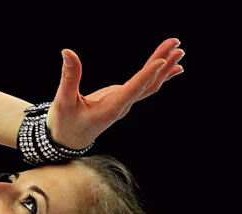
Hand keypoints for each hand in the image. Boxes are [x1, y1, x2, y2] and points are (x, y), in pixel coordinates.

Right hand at [45, 38, 185, 150]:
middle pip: (149, 85)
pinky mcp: (123, 99)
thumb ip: (68, 77)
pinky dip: (158, 75)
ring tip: (178, 50)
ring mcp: (125, 103)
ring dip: (165, 67)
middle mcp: (123, 105)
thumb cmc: (65, 123)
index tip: (162, 61)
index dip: (147, 75)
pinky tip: (172, 67)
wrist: (68, 141)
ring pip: (150, 85)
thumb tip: (67, 52)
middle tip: (177, 45)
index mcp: (111, 108)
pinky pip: (145, 87)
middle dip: (164, 64)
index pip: (133, 90)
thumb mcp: (63, 101)